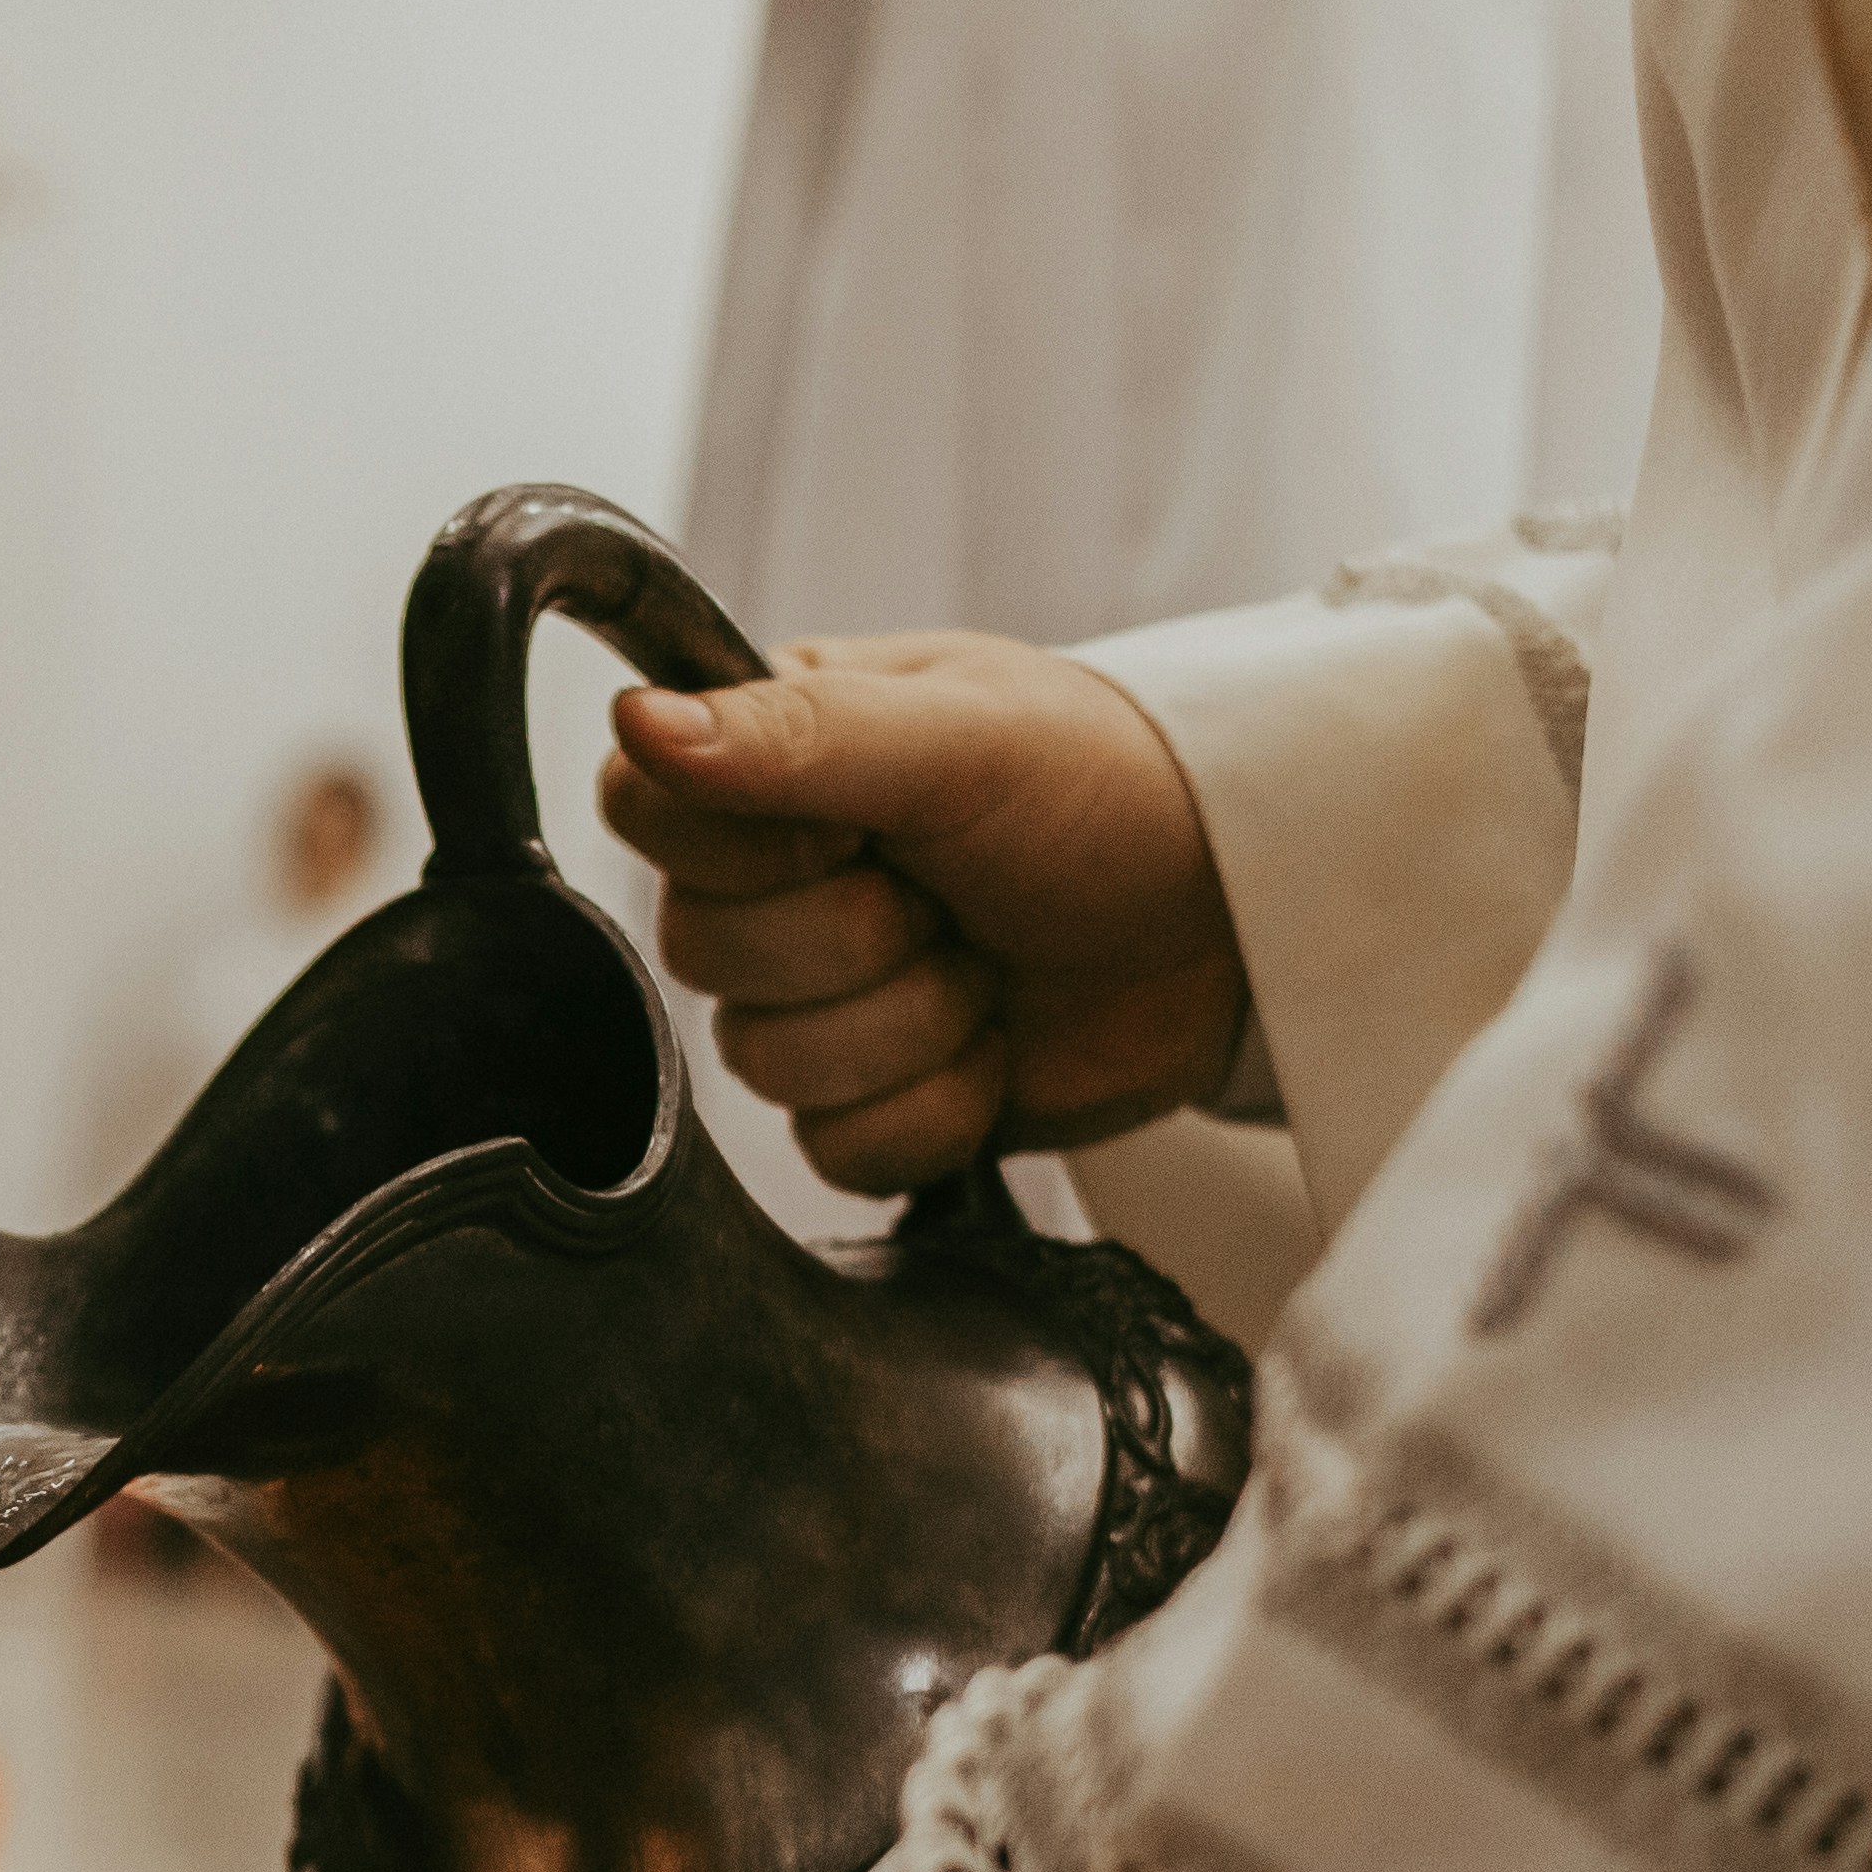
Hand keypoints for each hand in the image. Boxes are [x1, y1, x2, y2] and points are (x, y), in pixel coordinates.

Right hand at [598, 632, 1249, 1191]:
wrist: (1235, 921)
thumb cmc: (1114, 791)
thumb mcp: (967, 736)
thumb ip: (797, 734)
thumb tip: (636, 722)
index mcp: (775, 754)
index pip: (640, 810)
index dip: (742, 847)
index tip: (853, 829)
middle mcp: (773, 876)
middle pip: (700, 956)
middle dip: (857, 941)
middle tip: (953, 895)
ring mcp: (816, 996)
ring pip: (764, 1065)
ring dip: (910, 1025)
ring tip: (988, 965)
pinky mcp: (870, 1100)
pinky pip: (833, 1149)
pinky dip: (934, 1109)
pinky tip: (993, 1048)